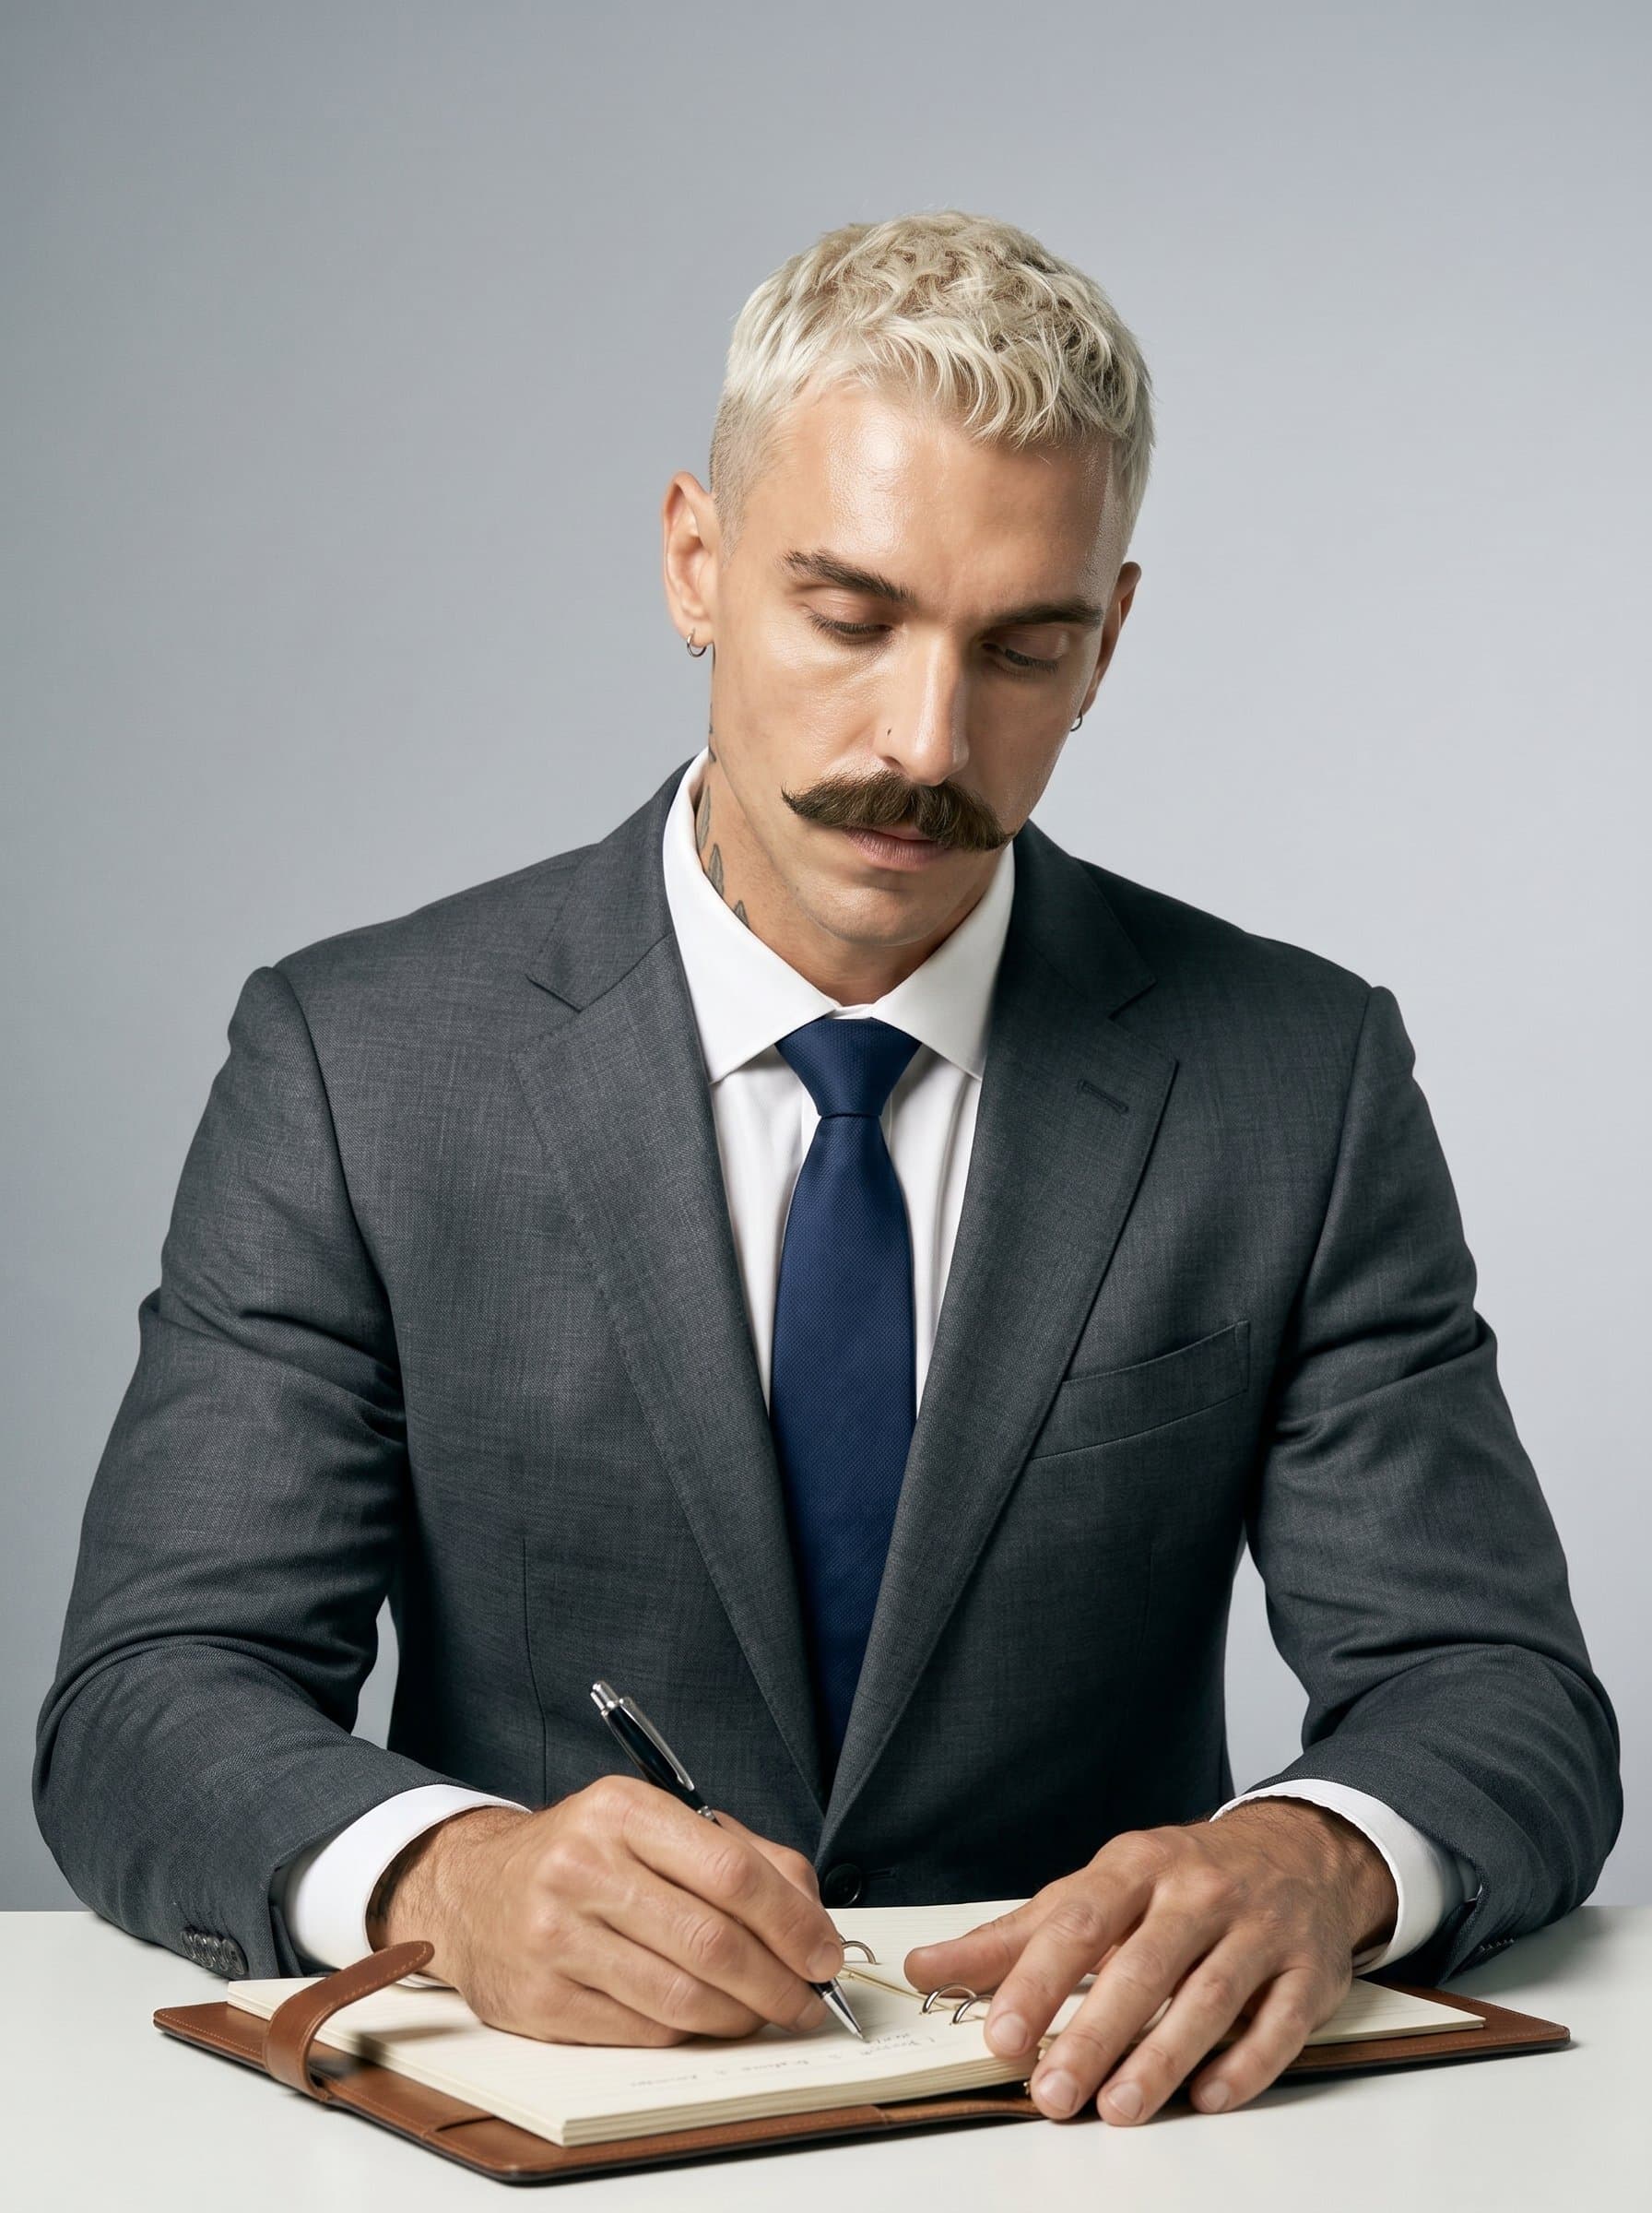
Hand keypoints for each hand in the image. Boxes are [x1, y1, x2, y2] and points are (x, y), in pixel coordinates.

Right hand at [369, 1777, 845, 2044]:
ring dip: (742, 2017)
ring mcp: (556, 1936)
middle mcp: (583, 1867)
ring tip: (765, 2013)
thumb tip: (813, 1918)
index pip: (731, 1870)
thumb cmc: (586, 1853)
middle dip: (779, 1983)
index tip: (825, 1954)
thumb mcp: (657, 1823)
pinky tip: (705, 2019)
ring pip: (680, 1997)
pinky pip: (641, 2031)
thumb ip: (745, 1855)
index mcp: (623, 1809)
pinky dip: (689, 2032)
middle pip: (711, 1942)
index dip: (792, 1922)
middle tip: (808, 2001)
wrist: (474, 1889)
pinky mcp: (540, 2000)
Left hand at [903, 1800, 1397, 2124]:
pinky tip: (1207, 2098)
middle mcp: (1199, 1892)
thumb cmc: (1180, 1880)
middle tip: (1052, 2093)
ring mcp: (1259, 1930)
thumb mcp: (1096, 1890)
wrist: (1299, 1853)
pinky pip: (1278, 2025)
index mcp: (1137, 1866)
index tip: (1002, 2038)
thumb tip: (927, 1969)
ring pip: (1209, 1998)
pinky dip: (1243, 2066)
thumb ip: (1015, 1937)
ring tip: (1117, 2108)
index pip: (1078, 1924)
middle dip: (1094, 2035)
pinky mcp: (1308, 1972)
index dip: (1037, 1983)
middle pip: (1141, 1967)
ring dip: (1161, 2059)